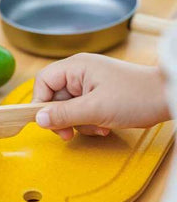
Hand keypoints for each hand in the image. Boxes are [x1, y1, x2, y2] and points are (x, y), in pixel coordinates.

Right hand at [32, 53, 170, 139]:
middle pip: (54, 97)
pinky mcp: (98, 95)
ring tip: (97, 127)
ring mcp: (89, 84)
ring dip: (78, 123)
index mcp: (76, 67)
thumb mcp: (95, 109)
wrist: (168, 97)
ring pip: (68, 107)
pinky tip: (103, 125)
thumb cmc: (137, 95)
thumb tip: (38, 119)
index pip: (43, 82)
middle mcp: (80, 73)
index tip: (46, 121)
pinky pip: (81, 111)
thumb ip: (63, 114)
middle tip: (68, 134)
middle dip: (62, 118)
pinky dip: (89, 122)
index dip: (40, 102)